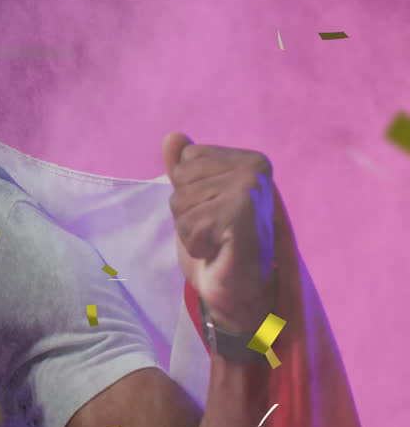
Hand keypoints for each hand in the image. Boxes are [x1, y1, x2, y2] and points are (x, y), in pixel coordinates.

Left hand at [163, 132, 275, 333]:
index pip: (187, 158)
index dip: (189, 190)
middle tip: (216, 229)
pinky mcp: (241, 217)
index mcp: (249, 159)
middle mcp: (254, 169)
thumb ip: (186, 167)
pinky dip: (196, 244)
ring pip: (181, 202)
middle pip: (181, 179)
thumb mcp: (198, 199)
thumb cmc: (219, 242)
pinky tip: (219, 251)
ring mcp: (250, 192)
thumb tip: (172, 136)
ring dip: (191, 229)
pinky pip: (190, 225)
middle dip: (187, 210)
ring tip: (218, 239)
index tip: (215, 210)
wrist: (241, 290)